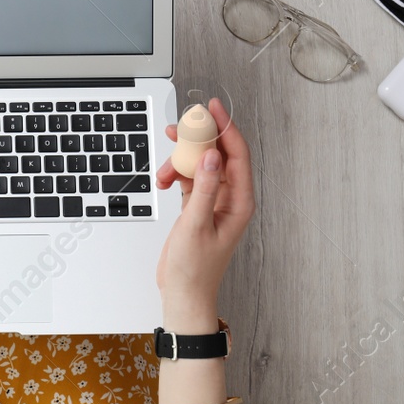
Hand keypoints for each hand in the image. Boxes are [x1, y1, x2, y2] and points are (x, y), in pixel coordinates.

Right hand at [154, 98, 254, 329]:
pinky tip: (165, 179)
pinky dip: (176, 174)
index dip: (226, 127)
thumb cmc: (194, 270)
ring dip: (181, 161)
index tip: (211, 108)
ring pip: (201, 164)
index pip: (237, 155)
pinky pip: (190, 177)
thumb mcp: (196, 225)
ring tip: (163, 170)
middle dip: (199, 140)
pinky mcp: (199, 205)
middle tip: (181, 128)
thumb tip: (212, 155)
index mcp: (239, 202)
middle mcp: (230, 198)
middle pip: (219, 154)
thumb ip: (205, 188)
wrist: (182, 295)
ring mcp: (214, 201)